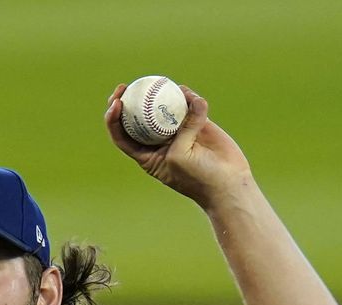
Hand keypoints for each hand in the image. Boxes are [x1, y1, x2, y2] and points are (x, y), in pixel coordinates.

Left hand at [104, 83, 252, 208]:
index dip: (113, 119)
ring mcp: (177, 131)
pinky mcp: (197, 123)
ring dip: (159, 94)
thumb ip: (182, 129)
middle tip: (125, 86)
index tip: (116, 103)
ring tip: (158, 83)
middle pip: (137, 117)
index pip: (122, 136)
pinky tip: (185, 91)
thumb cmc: (197, 177)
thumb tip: (191, 99)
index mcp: (146, 155)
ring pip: (163, 107)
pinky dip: (188, 97)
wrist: (228, 183)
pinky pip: (189, 105)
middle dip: (128, 100)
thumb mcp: (180, 156)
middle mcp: (159, 141)